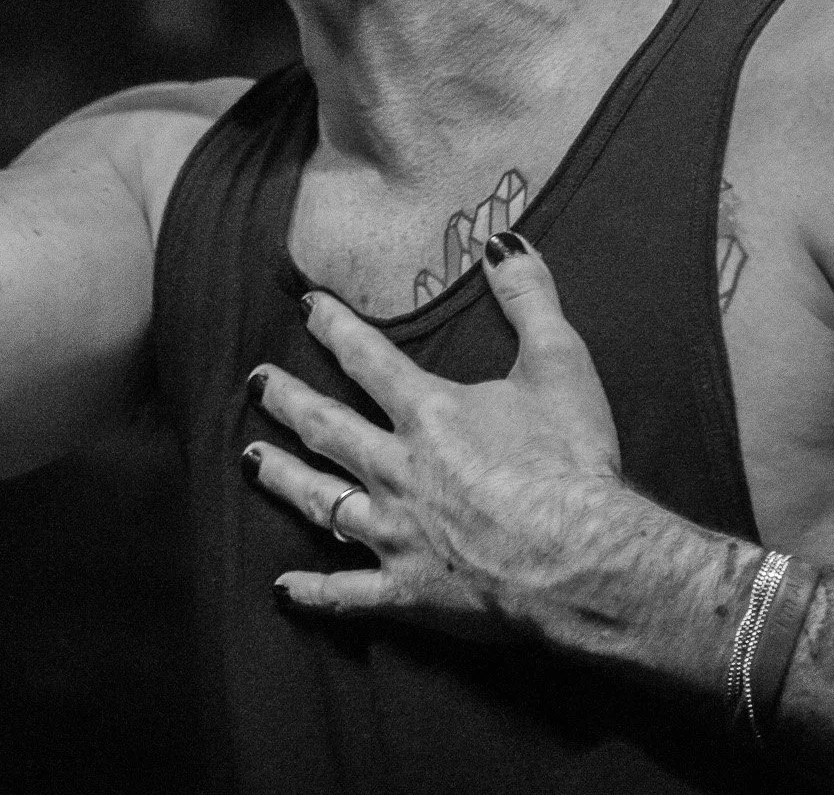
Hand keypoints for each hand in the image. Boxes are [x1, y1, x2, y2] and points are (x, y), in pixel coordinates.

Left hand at [244, 235, 626, 639]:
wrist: (581, 560)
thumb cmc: (571, 462)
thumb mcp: (558, 362)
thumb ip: (528, 297)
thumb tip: (505, 241)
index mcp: (427, 413)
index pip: (366, 357)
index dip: (333, 327)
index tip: (306, 307)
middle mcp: (397, 469)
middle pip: (327, 427)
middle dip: (288, 401)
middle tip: (255, 384)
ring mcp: (396, 533)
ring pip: (322, 502)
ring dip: (285, 480)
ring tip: (252, 462)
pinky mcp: (408, 591)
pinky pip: (347, 592)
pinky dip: (312, 592)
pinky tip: (282, 588)